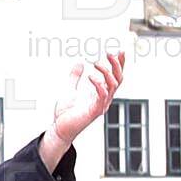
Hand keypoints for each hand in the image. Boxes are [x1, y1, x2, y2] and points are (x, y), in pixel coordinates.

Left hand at [41, 50, 125, 171]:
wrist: (60, 129)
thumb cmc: (66, 113)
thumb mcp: (70, 90)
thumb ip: (75, 77)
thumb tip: (80, 63)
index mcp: (101, 94)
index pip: (115, 77)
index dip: (120, 65)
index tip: (120, 51)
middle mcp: (105, 99)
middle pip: (118, 80)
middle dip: (117, 65)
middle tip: (109, 53)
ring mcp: (101, 105)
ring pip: (113, 85)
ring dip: (107, 72)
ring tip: (96, 63)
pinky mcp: (95, 111)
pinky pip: (103, 95)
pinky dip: (99, 84)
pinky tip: (91, 76)